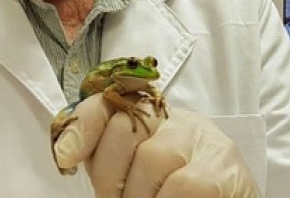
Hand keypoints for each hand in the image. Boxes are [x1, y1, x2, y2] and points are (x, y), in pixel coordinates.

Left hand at [52, 93, 260, 196]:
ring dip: (137, 196)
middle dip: (109, 174)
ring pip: (151, 158)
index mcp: (152, 117)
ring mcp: (205, 141)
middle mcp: (178, 120)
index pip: (108, 102)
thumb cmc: (177, 193)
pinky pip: (182, 185)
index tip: (64, 156)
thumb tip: (66, 154)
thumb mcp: (139, 172)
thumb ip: (110, 158)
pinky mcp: (225, 170)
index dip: (83, 125)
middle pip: (124, 128)